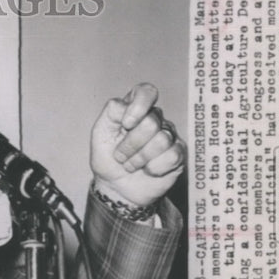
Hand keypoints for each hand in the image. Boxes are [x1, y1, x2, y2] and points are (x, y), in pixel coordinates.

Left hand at [89, 83, 184, 206]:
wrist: (115, 187)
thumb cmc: (107, 158)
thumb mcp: (100, 132)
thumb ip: (112, 112)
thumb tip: (126, 104)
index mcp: (136, 109)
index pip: (146, 91)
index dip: (138, 106)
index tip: (126, 124)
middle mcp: (155, 119)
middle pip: (151, 122)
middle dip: (130, 144)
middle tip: (120, 155)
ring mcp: (169, 136)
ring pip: (161, 140)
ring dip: (139, 158)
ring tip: (131, 164)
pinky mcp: (178, 154)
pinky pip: (171, 156)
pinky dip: (153, 168)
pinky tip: (147, 170)